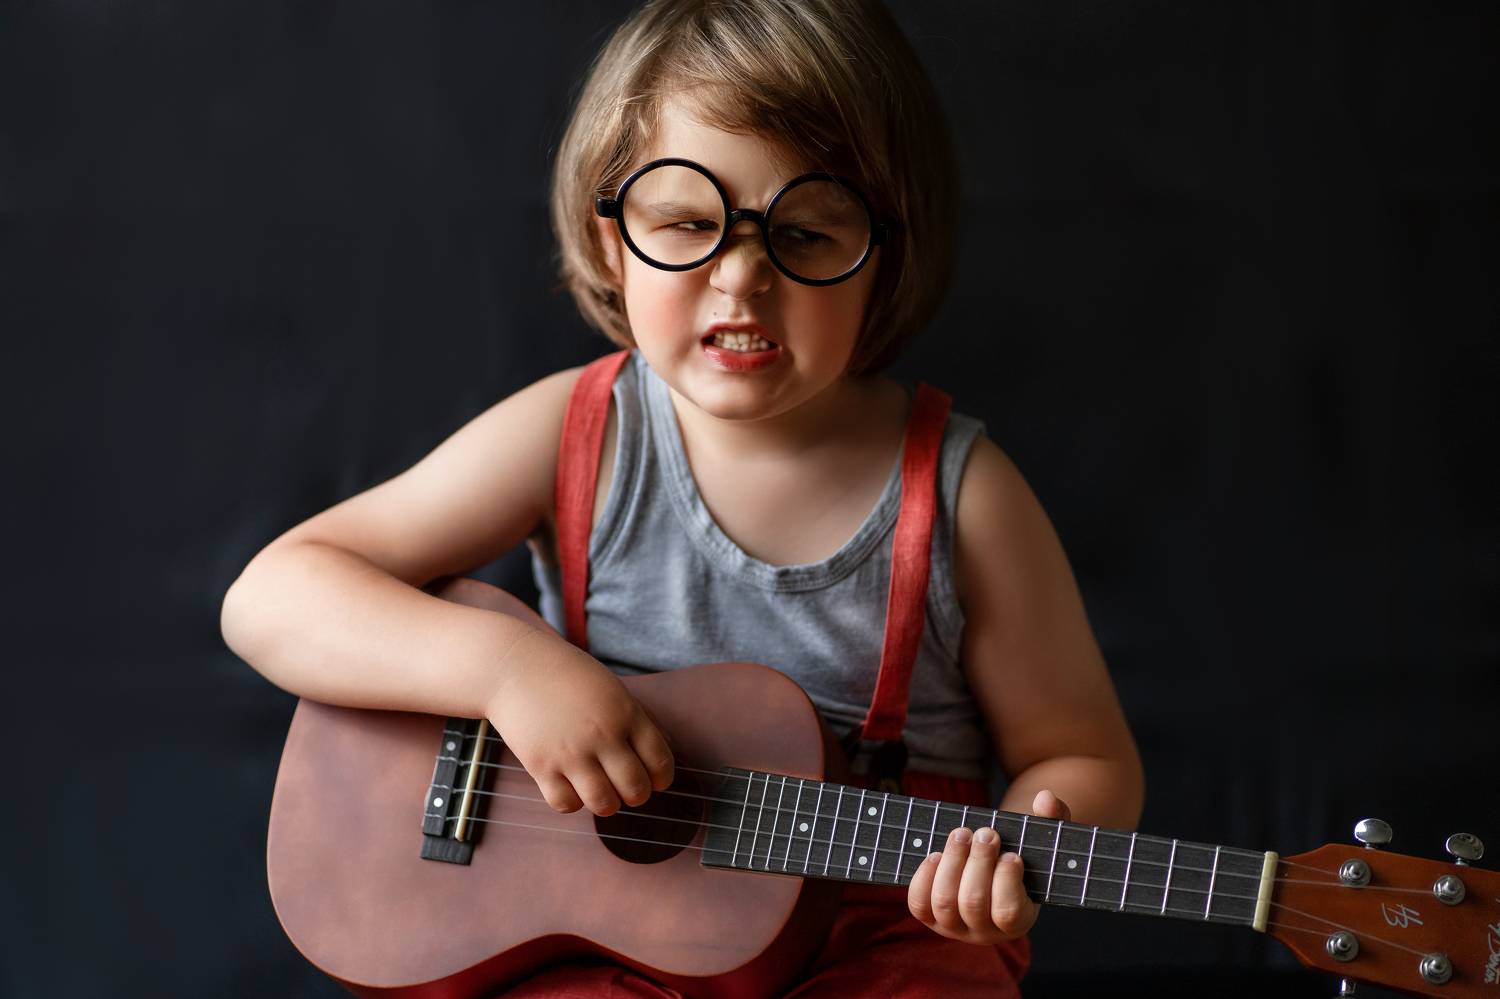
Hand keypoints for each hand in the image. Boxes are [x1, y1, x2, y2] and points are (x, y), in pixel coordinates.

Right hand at [483, 629, 673, 815]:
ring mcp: (570, 752)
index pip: (661, 763)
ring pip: (604, 805)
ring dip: (606, 803)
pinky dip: (572, 802)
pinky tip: (570, 785)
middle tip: (624, 787)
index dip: (661, 779)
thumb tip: (663, 757)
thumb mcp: (613, 690)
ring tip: (599, 790)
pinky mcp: (540, 765)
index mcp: (626, 713)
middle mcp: (602, 735)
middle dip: (636, 795)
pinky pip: (566, 805)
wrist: (515, 666)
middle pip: (636, 789)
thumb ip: (639, 721)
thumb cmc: (569, 677)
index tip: (652, 778)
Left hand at [907, 789, 1071, 943]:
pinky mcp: (930, 917)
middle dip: (978, 862)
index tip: (1012, 854)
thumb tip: (1046, 799)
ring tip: (962, 834)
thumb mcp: (1042, 839)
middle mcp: (984, 932)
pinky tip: (936, 854)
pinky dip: (924, 878)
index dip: (1006, 881)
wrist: (989, 867)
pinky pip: (919, 904)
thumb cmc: (1020, 852)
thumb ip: (1052, 819)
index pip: (1008, 912)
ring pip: (945, 901)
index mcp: (1017, 922)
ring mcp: (954, 927)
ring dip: (952, 862)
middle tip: (986, 833)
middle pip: (973, 902)